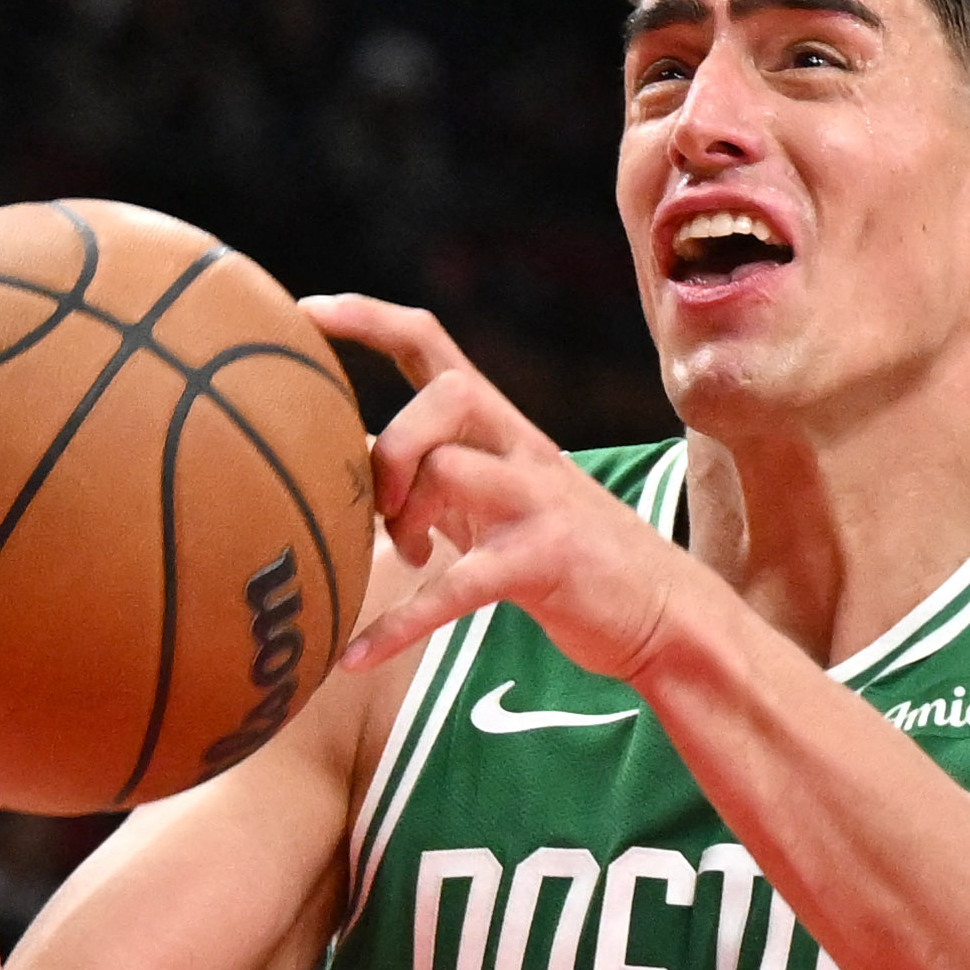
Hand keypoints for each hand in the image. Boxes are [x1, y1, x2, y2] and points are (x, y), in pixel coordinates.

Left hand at [313, 295, 703, 679]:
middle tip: (382, 507)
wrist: (665, 610)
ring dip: (401, 522)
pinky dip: (399, 624)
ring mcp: (537, 503)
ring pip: (449, 471)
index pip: (430, 343)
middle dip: (393, 444)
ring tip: (403, 561)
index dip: (367, 319)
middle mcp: (521, 450)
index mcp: (500, 426)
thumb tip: (345, 471)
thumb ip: (433, 473)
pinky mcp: (543, 564)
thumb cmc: (559, 552)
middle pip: (446, 396)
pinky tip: (356, 656)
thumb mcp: (497, 496)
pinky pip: (455, 587)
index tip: (304, 313)